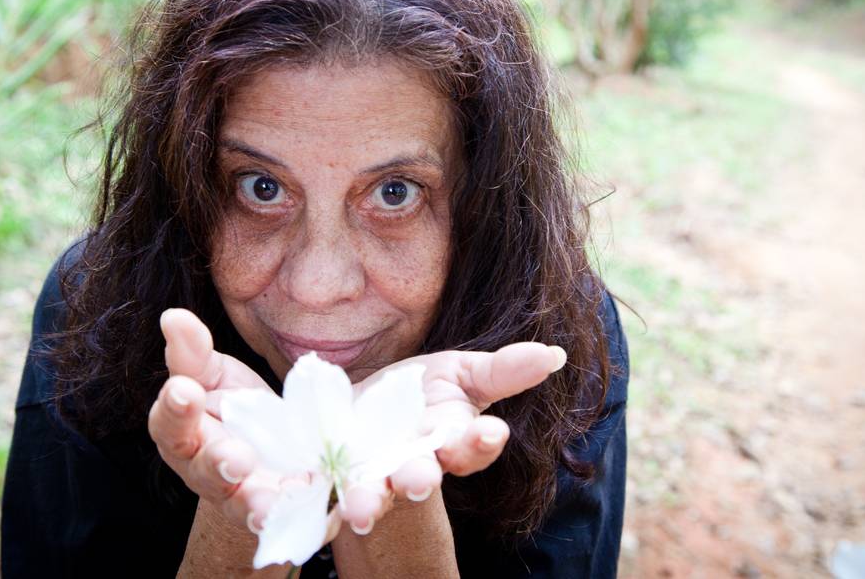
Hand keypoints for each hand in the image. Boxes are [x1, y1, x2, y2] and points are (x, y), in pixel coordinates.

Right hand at [147, 309, 291, 533]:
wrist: (277, 448)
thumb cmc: (235, 407)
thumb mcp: (215, 374)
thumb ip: (192, 352)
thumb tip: (172, 315)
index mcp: (184, 435)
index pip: (170, 424)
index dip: (175, 409)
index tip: (185, 390)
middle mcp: (206, 473)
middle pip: (205, 472)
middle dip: (218, 463)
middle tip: (236, 455)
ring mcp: (242, 499)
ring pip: (242, 505)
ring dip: (254, 506)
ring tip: (266, 504)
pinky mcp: (281, 513)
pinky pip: (287, 520)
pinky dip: (296, 515)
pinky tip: (308, 505)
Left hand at [334, 343, 566, 533]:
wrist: (359, 405)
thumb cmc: (420, 392)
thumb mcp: (460, 373)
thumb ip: (503, 370)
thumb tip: (554, 355)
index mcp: (451, 440)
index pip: (473, 446)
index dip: (481, 442)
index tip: (490, 432)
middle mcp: (414, 463)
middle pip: (421, 475)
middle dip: (420, 478)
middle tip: (419, 482)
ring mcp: (373, 473)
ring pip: (373, 491)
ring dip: (368, 500)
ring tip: (360, 509)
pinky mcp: (331, 473)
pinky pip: (324, 488)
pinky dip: (317, 493)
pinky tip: (309, 496)